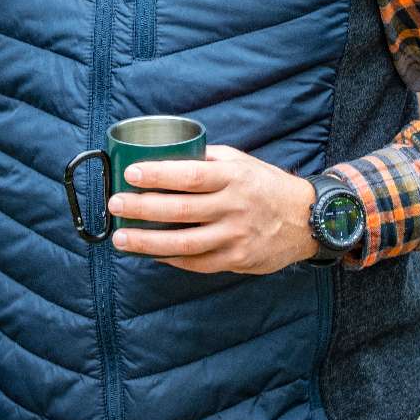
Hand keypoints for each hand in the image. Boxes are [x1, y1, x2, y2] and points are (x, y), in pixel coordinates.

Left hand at [108, 145, 318, 274]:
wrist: (305, 219)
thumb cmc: (265, 184)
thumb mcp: (240, 162)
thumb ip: (207, 160)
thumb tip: (165, 156)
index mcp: (233, 177)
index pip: (190, 176)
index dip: (158, 175)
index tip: (131, 173)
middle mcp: (234, 207)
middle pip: (180, 210)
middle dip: (142, 208)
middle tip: (115, 205)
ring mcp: (235, 237)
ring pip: (184, 243)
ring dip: (147, 242)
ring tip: (121, 238)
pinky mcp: (236, 260)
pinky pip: (196, 262)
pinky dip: (169, 259)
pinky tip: (149, 253)